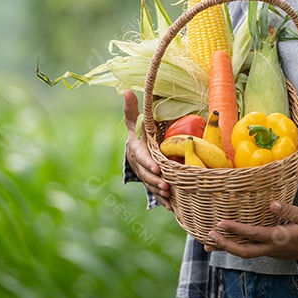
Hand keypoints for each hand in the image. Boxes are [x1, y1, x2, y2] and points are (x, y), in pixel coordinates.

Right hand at [122, 90, 171, 209]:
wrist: (134, 151)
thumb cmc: (137, 133)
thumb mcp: (134, 121)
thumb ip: (131, 108)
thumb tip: (125, 90)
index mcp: (136, 149)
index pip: (141, 156)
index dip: (148, 162)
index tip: (157, 167)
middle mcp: (138, 164)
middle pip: (146, 174)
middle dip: (155, 180)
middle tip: (166, 185)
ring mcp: (144, 174)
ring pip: (151, 185)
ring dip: (159, 192)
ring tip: (169, 195)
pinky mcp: (150, 183)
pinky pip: (156, 193)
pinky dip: (163, 200)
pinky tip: (171, 206)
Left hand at [204, 200, 297, 261]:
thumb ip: (289, 210)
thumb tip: (271, 203)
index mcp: (280, 238)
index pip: (253, 234)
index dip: (236, 229)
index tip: (220, 223)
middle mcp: (273, 248)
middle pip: (244, 252)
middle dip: (225, 245)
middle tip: (208, 236)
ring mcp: (271, 251)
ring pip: (245, 253)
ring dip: (227, 248)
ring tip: (209, 242)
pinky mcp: (271, 251)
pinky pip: (251, 251)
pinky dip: (236, 247)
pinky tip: (227, 242)